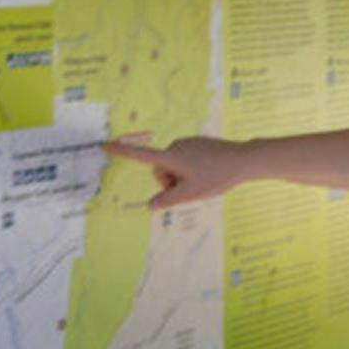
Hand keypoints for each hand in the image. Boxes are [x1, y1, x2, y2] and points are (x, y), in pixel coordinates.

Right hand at [103, 133, 246, 208]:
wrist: (243, 160)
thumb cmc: (216, 177)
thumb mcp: (190, 194)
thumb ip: (167, 200)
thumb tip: (150, 205)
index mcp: (170, 157)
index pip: (140, 156)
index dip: (122, 152)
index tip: (105, 146)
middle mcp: (175, 146)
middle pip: (161, 169)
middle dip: (170, 181)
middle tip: (191, 188)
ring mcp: (187, 143)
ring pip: (174, 165)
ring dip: (181, 176)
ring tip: (203, 180)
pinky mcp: (197, 142)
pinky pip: (185, 159)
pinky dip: (191, 169)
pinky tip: (208, 172)